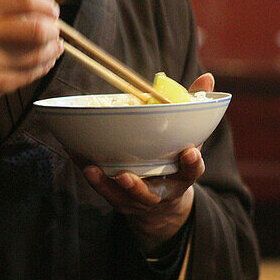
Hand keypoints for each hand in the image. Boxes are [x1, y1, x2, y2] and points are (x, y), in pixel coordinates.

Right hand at [0, 0, 62, 154]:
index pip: (24, 0)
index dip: (45, 4)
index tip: (51, 9)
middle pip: (36, 29)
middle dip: (53, 28)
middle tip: (54, 27)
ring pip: (37, 54)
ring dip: (52, 48)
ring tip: (54, 44)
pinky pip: (30, 74)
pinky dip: (42, 66)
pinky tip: (43, 60)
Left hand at [82, 72, 213, 253]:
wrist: (162, 202)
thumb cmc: (174, 160)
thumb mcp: (189, 138)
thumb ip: (195, 109)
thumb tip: (207, 78)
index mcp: (182, 176)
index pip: (191, 171)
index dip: (192, 163)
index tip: (190, 152)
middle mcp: (159, 192)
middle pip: (149, 194)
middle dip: (136, 187)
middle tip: (125, 176)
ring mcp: (135, 199)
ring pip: (119, 196)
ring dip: (104, 184)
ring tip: (91, 170)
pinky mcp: (116, 197)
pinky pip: (99, 186)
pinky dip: (86, 170)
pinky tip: (72, 152)